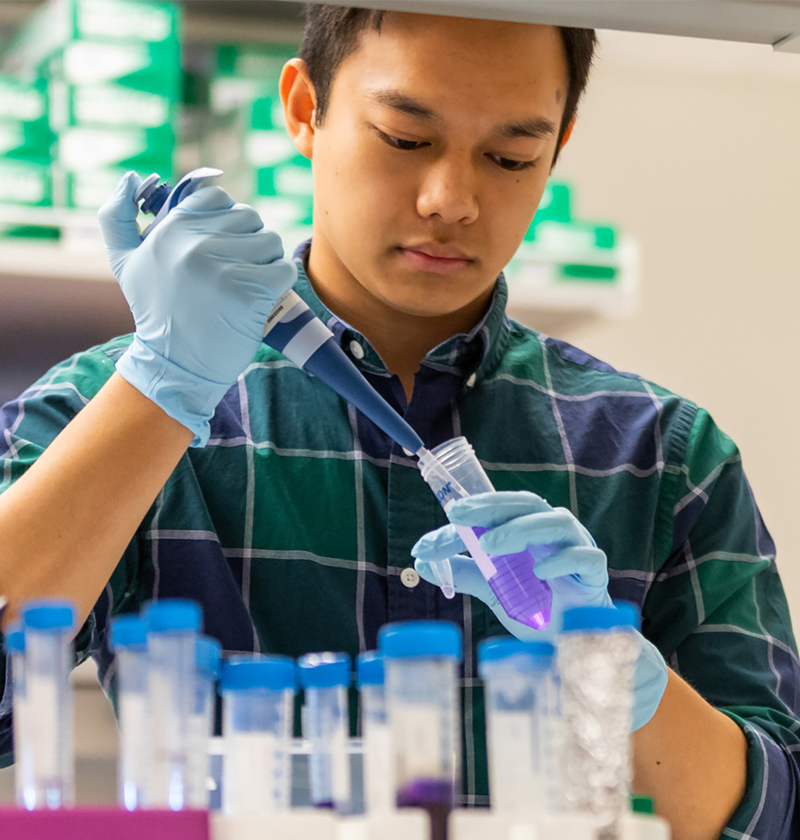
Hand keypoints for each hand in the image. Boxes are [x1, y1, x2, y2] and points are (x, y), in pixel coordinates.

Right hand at [98, 171, 296, 445]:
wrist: (174, 366)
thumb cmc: (156, 313)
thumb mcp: (124, 263)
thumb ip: (116, 217)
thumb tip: (128, 178)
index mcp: (170, 228)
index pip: (219, 198)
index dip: (228, 221)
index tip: (221, 248)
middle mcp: (194, 243)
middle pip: (250, 217)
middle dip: (249, 242)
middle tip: (236, 271)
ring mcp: (223, 267)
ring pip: (271, 241)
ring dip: (267, 262)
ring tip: (248, 284)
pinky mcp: (249, 292)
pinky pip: (284, 269)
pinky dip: (280, 282)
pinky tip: (262, 297)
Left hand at [412, 490, 667, 729]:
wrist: (570, 641)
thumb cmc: (535, 606)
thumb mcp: (493, 588)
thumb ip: (464, 571)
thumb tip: (420, 561)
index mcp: (528, 527)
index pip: (499, 508)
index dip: (471, 510)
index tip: (444, 519)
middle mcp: (552, 529)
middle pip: (525, 504)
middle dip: (490, 506)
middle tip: (459, 517)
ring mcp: (577, 545)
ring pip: (555, 522)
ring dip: (520, 529)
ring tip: (490, 546)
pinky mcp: (595, 571)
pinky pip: (585, 556)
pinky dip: (562, 559)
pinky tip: (540, 572)